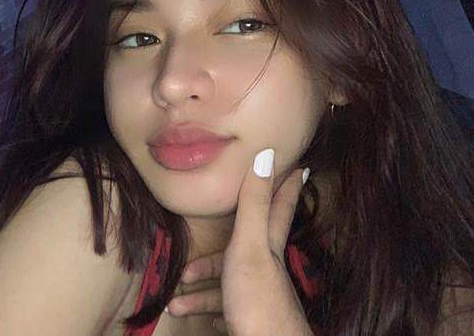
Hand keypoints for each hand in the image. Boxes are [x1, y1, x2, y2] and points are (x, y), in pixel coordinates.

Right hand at [166, 149, 313, 334]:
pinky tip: (198, 319)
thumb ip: (253, 205)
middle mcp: (265, 269)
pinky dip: (208, 312)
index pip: (277, 206)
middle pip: (242, 249)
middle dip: (216, 251)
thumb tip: (266, 154)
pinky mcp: (249, 320)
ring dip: (199, 292)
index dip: (285, 184)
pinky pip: (225, 312)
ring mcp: (257, 296)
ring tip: (176, 301)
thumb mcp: (250, 247)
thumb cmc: (258, 300)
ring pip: (225, 285)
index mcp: (266, 247)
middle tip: (201, 249)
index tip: (297, 164)